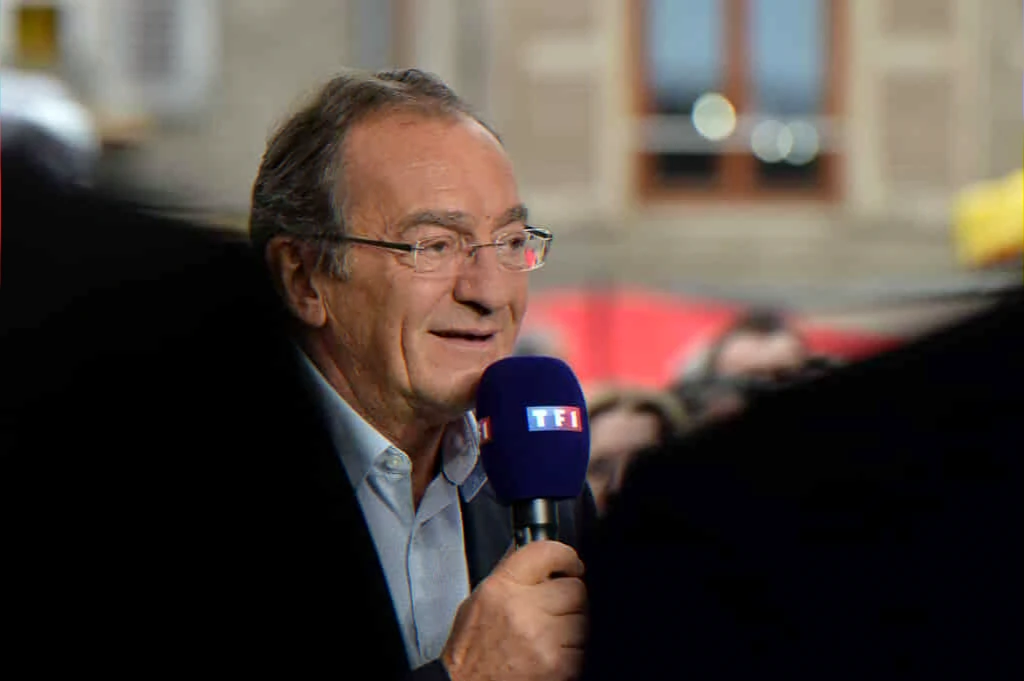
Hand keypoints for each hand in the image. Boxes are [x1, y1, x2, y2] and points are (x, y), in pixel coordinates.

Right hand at [441, 540, 586, 680]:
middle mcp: (522, 610)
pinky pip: (582, 647)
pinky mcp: (558, 664)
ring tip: (546, 635)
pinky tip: (548, 654)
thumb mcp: (478, 601)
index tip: (570, 564)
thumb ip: (509, 574)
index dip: (565, 556)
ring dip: (571, 625)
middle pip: (574, 588)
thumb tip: (536, 554)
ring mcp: (543, 638)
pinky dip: (571, 651)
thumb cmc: (471, 652)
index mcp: (501, 589)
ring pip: (582, 618)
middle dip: (568, 598)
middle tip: (554, 608)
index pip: (547, 552)